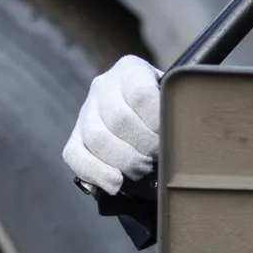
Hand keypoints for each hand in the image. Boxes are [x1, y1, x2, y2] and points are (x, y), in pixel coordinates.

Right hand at [63, 55, 162, 195]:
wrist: (144, 115)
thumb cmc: (164, 109)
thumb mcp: (171, 98)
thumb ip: (174, 109)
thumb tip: (178, 136)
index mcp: (130, 69)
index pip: (140, 95)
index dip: (156, 122)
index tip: (169, 136)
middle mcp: (103, 85)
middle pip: (119, 120)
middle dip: (144, 146)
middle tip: (158, 157)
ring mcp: (85, 112)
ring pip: (97, 139)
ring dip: (124, 162)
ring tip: (143, 169)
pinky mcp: (74, 137)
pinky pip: (75, 157)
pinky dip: (96, 174)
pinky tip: (116, 184)